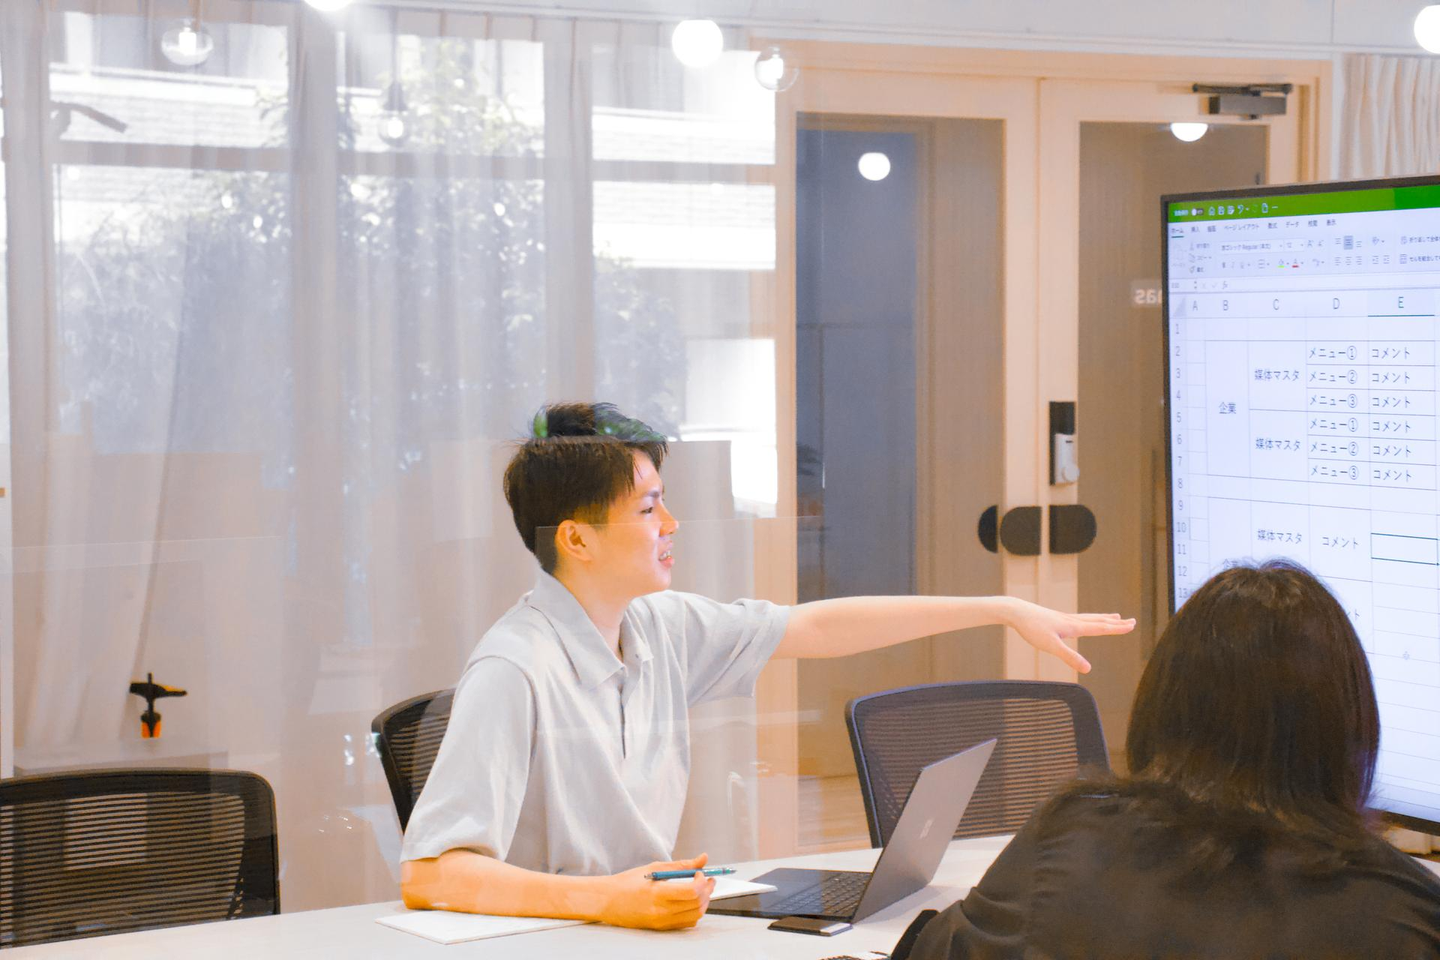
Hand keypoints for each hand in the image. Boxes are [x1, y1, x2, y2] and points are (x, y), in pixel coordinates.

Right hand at [597, 853, 714, 929]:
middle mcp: (661, 911)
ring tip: (701, 889)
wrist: (608, 901)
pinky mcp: (662, 928)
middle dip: (707, 890)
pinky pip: (687, 923)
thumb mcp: (654, 868)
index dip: (702, 881)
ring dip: (703, 901)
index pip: (691, 891)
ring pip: (695, 915)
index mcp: (658, 893)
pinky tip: (690, 901)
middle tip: (707, 880)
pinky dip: (694, 912)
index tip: (701, 873)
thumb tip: (703, 858)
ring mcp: (662, 922)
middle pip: (696, 904)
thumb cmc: (628, 882)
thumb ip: (682, 865)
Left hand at [1004, 600, 1133, 673]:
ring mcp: (1063, 618)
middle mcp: (1072, 620)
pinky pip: (1078, 618)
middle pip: (1098, 621)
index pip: (1100, 628)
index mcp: (1074, 627)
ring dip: (1104, 618)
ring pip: (1089, 618)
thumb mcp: (1051, 646)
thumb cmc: (1032, 628)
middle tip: (1132, 621)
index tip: (1131, 626)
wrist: (1015, 611)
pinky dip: (1088, 619)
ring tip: (1114, 616)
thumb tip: (1088, 670)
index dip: (1116, 629)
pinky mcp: (1055, 618)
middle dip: (1116, 623)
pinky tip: (1083, 622)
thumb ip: (1070, 658)